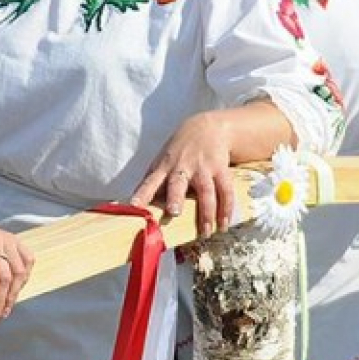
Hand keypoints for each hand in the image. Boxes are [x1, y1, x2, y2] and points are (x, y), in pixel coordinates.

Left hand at [130, 111, 235, 236]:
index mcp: (163, 167)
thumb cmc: (178, 151)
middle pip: (178, 183)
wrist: (207, 128)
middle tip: (173, 213)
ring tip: (206, 231)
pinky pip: (225, 190)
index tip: (134, 206)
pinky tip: (224, 223)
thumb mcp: (161, 161)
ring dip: (206, 212)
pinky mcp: (220, 169)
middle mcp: (182, 167)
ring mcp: (203, 168)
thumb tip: (132, 206)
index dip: (141, 194)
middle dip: (175, 198)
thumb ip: (151, 182)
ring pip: (206, 191)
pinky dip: (226, 208)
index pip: (149, 182)